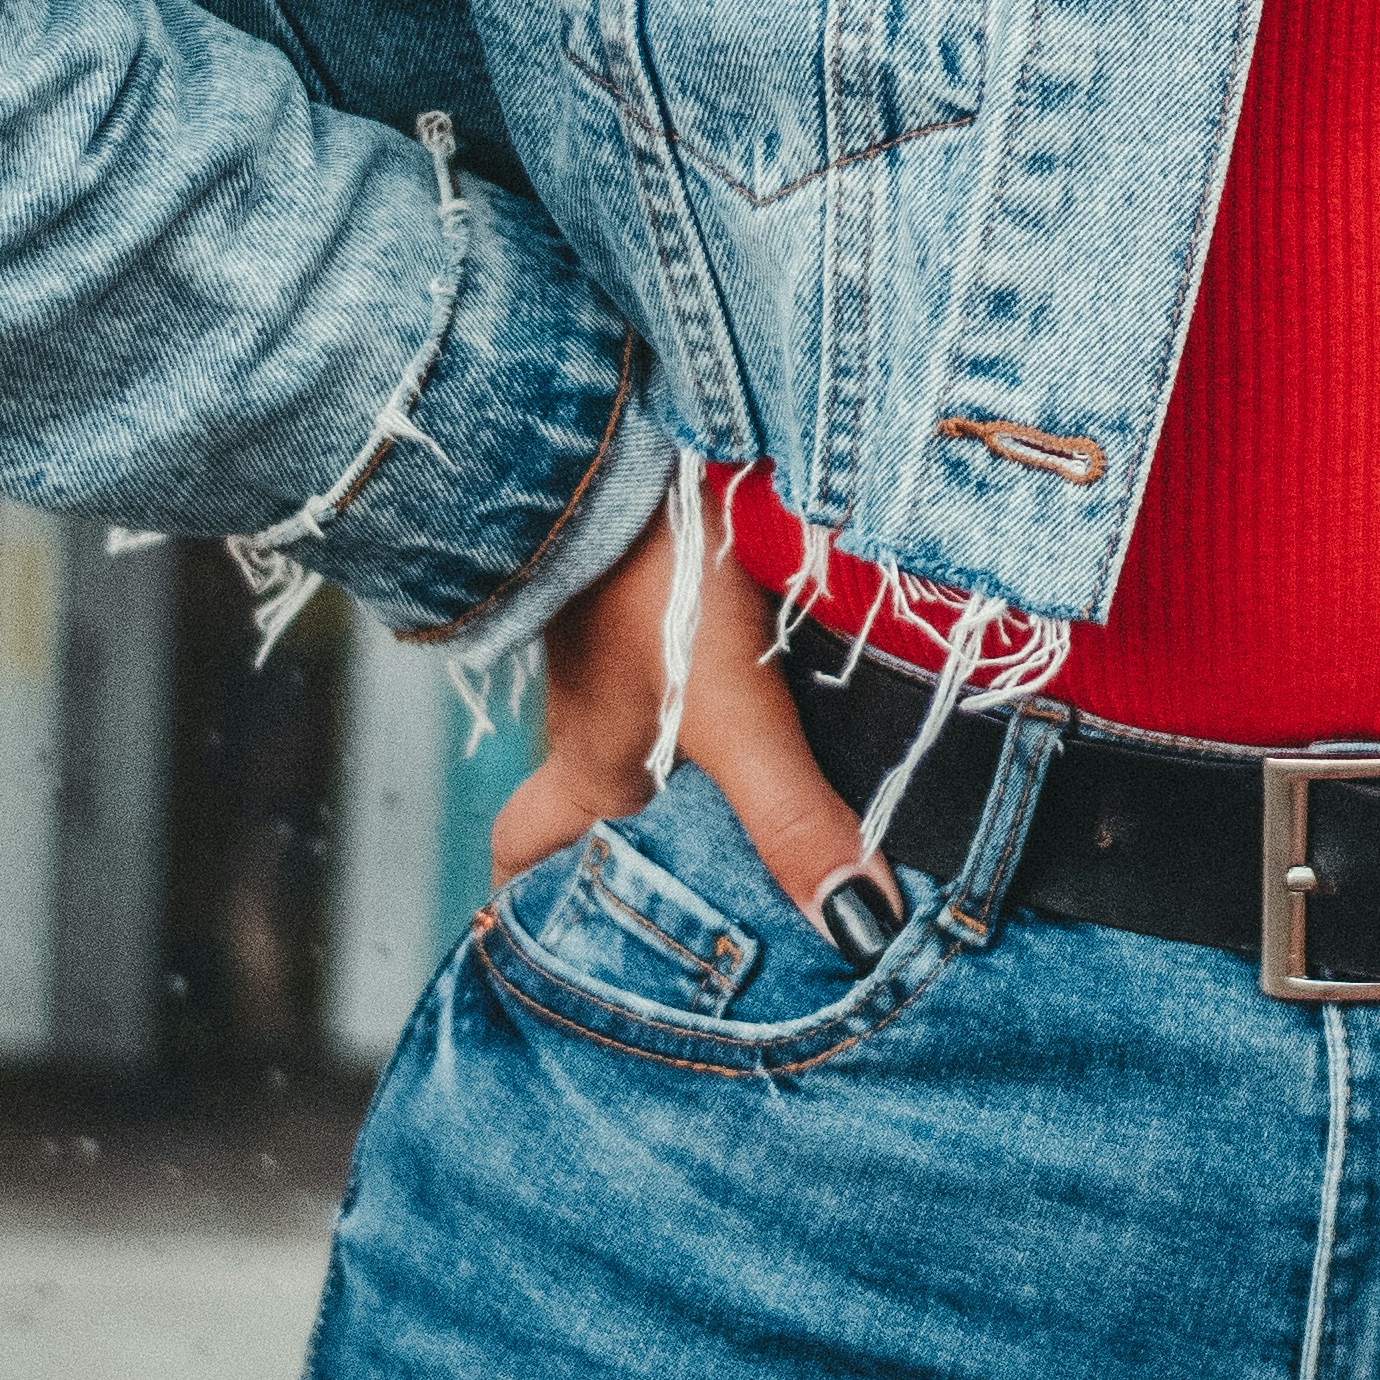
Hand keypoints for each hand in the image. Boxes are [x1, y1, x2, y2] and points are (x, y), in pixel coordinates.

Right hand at [497, 489, 879, 922]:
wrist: (623, 438)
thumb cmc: (652, 585)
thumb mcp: (735, 717)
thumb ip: (791, 819)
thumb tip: (857, 933)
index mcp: (588, 765)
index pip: (523, 853)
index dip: (533, 901)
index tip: (557, 941)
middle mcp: (589, 713)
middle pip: (590, 800)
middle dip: (634, 848)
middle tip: (707, 891)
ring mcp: (615, 644)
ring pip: (639, 729)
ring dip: (691, 769)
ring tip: (782, 804)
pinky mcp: (651, 584)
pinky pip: (674, 662)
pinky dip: (717, 691)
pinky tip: (793, 689)